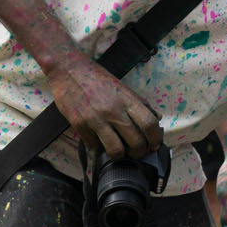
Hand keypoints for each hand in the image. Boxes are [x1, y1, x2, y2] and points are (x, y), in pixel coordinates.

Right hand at [45, 54, 163, 158]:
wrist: (70, 70)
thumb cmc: (98, 80)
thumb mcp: (124, 89)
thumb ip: (140, 104)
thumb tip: (157, 119)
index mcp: (128, 100)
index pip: (150, 124)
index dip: (156, 139)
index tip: (154, 145)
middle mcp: (114, 110)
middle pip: (136, 142)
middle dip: (139, 152)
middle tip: (137, 152)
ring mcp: (96, 119)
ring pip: (115, 150)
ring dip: (120, 156)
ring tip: (120, 152)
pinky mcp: (79, 125)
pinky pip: (94, 146)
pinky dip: (99, 147)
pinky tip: (100, 142)